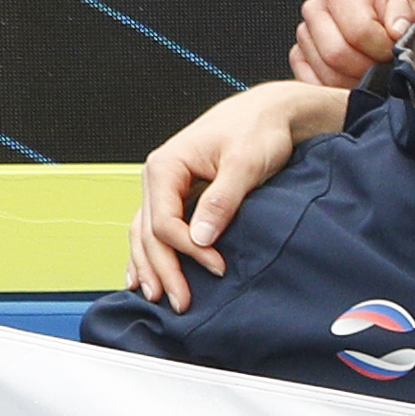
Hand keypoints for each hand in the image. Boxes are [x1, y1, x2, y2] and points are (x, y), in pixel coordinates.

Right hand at [130, 83, 338, 304]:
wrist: (269, 112)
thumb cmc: (258, 129)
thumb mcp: (246, 163)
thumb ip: (222, 200)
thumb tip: (200, 239)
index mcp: (166, 165)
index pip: (163, 221)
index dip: (188, 250)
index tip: (218, 267)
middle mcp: (158, 177)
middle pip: (148, 233)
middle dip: (162, 270)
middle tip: (181, 303)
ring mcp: (164, 187)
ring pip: (145, 234)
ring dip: (150, 266)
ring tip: (156, 297)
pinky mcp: (178, 195)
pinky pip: (155, 228)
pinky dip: (150, 253)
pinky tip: (146, 275)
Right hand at [290, 0, 413, 89]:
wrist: (375, 15)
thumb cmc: (390, 11)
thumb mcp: (405, 4)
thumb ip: (405, 14)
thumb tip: (396, 31)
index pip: (359, 32)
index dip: (382, 50)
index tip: (395, 53)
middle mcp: (314, 11)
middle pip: (337, 56)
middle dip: (367, 70)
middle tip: (385, 70)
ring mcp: (303, 37)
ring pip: (327, 76)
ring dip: (356, 84)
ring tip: (374, 76)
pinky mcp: (299, 59)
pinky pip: (315, 86)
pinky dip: (338, 93)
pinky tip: (356, 84)